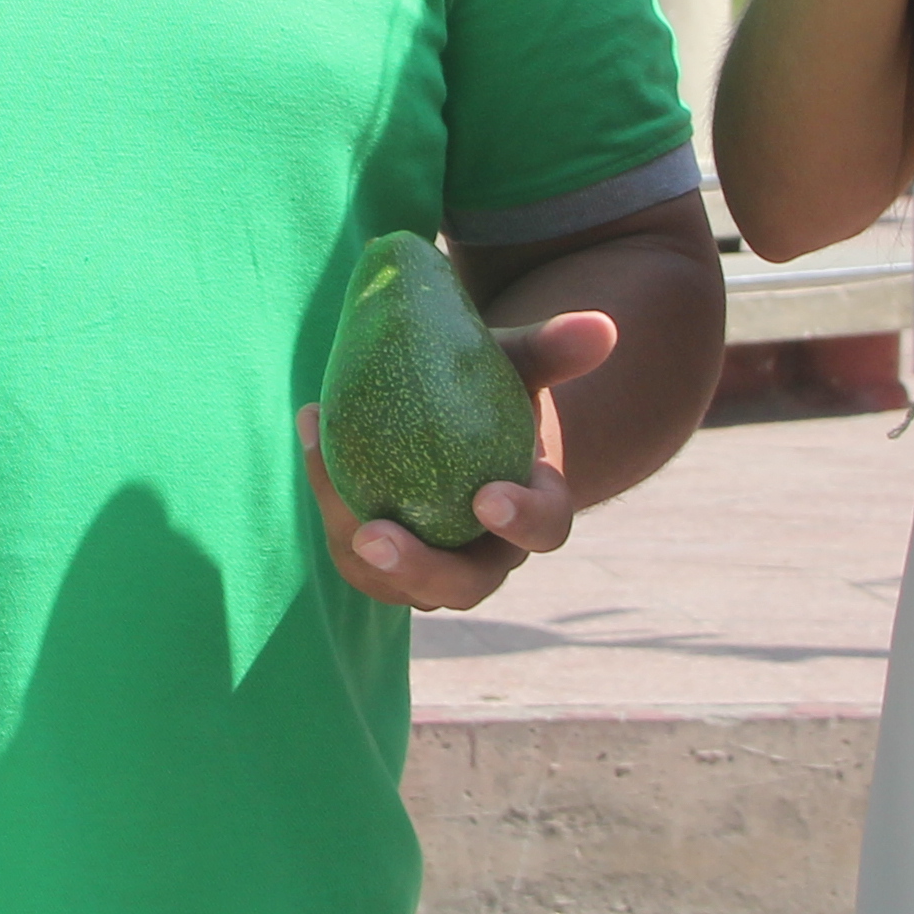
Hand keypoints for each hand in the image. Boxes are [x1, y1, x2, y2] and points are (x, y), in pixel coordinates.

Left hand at [301, 307, 612, 610]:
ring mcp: (434, 570)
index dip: (520, 520)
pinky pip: (353, 553)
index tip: (486, 497)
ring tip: (322, 466)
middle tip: (374, 536)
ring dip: (353, 541)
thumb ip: (552, 349)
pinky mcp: (384, 566)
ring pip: (394, 583)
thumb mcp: (520, 364)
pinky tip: (313, 426)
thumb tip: (599, 327)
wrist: (455, 416)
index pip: (544, 529)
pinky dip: (328, 497)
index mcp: (536, 511)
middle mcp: (488, 556)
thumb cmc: (496, 389)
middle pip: (462, 587)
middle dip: (417, 568)